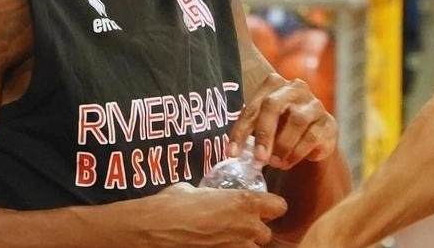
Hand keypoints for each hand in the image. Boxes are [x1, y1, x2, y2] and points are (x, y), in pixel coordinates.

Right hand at [133, 182, 287, 246]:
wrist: (154, 229)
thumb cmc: (172, 205)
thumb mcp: (195, 191)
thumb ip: (211, 194)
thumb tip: (206, 195)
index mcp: (245, 202)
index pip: (279, 206)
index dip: (271, 207)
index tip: (262, 207)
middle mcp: (247, 227)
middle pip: (266, 233)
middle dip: (254, 231)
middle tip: (237, 226)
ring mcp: (236, 247)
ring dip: (243, 244)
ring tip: (226, 239)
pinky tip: (215, 245)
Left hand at [230, 73, 337, 169]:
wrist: (313, 138)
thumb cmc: (281, 128)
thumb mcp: (263, 125)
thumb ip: (250, 132)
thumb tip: (232, 152)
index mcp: (274, 84)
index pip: (253, 106)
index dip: (241, 131)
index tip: (232, 153)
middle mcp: (296, 88)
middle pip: (274, 105)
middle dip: (264, 134)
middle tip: (258, 158)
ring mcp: (315, 104)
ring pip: (297, 121)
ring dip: (283, 145)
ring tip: (274, 162)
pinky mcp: (329, 122)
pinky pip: (312, 136)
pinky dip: (296, 153)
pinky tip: (287, 162)